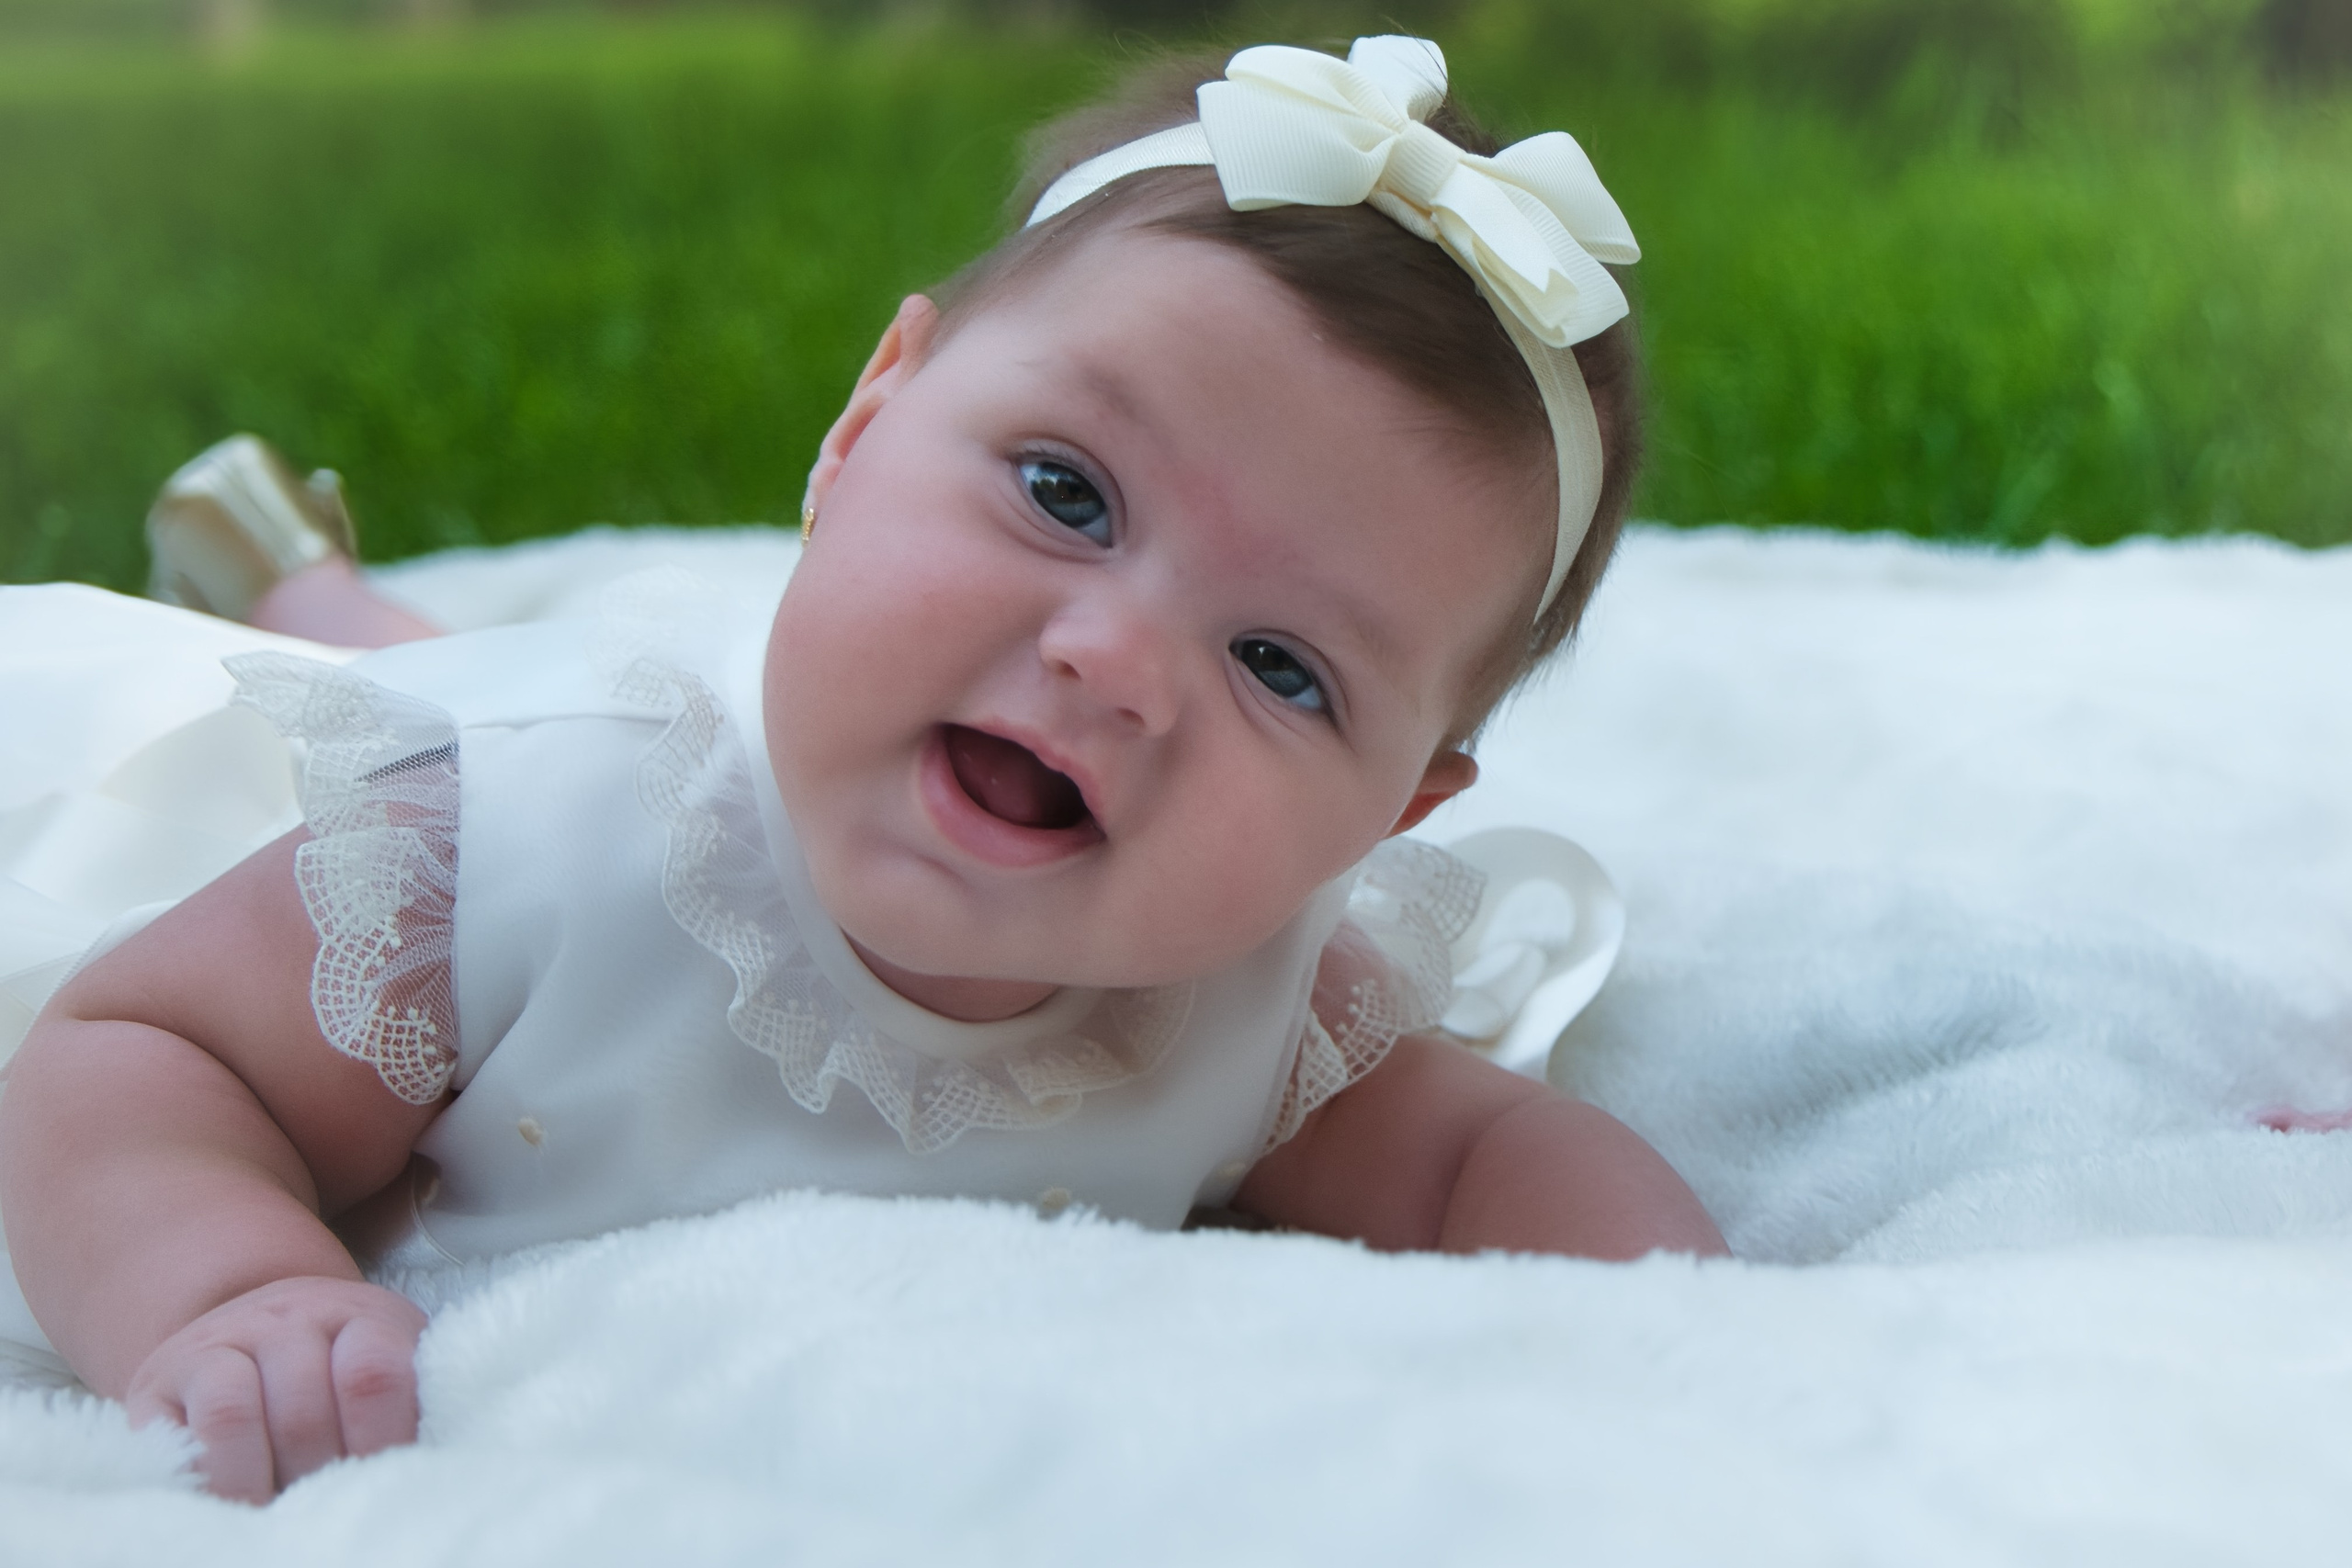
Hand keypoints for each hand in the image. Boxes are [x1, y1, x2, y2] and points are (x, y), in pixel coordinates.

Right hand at [124, 1276, 425, 1502]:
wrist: (256, 1323)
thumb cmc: (340, 1369)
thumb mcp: (388, 1365)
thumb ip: (407, 1402)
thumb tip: (420, 1478)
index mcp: (361, 1316)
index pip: (374, 1375)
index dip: (379, 1443)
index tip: (382, 1486)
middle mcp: (289, 1317)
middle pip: (302, 1410)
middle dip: (314, 1476)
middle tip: (325, 1513)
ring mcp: (220, 1342)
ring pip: (232, 1413)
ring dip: (255, 1482)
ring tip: (274, 1518)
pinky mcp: (161, 1381)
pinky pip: (180, 1431)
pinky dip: (207, 1479)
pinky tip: (232, 1506)